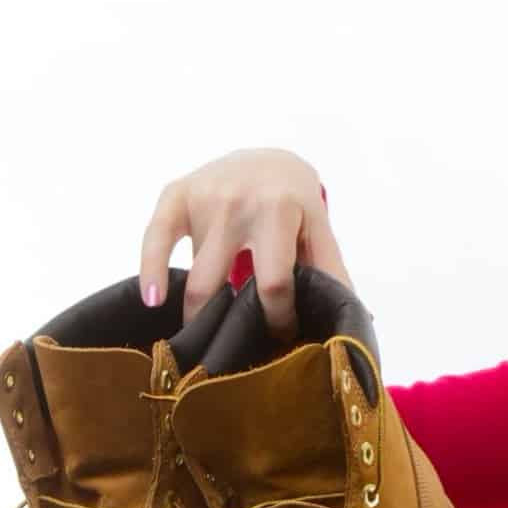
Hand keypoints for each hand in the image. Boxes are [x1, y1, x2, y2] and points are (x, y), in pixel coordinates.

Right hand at [139, 147, 353, 337]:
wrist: (267, 158)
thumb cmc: (296, 205)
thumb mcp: (318, 231)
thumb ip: (331, 271)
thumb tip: (356, 318)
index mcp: (281, 210)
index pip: (274, 281)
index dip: (277, 317)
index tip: (279, 336)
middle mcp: (239, 201)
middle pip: (223, 281)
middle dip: (225, 324)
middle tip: (229, 350)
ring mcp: (205, 197)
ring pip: (195, 270)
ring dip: (196, 311)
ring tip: (200, 339)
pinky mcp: (177, 193)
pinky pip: (155, 235)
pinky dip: (151, 268)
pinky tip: (153, 300)